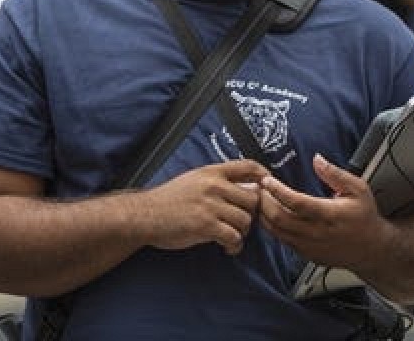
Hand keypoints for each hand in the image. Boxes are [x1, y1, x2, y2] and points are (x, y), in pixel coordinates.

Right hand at [141, 159, 268, 254]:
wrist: (145, 215)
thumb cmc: (168, 201)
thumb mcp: (193, 181)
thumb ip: (217, 183)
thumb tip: (246, 189)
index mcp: (211, 172)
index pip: (247, 166)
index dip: (263, 175)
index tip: (268, 186)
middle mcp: (214, 185)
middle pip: (253, 198)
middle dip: (251, 214)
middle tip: (242, 224)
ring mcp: (210, 205)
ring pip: (245, 220)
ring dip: (242, 233)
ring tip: (232, 238)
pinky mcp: (206, 225)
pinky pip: (234, 236)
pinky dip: (234, 246)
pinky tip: (227, 248)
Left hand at [258, 154, 388, 271]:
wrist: (371, 249)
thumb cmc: (364, 217)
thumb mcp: (357, 189)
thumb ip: (335, 174)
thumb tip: (317, 159)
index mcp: (330, 214)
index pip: (297, 203)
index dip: (278, 191)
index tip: (267, 180)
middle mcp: (317, 232)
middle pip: (280, 219)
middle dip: (264, 202)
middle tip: (258, 188)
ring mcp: (309, 246)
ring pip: (277, 231)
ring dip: (264, 215)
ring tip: (260, 199)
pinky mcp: (305, 254)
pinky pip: (282, 240)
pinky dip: (271, 226)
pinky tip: (269, 214)